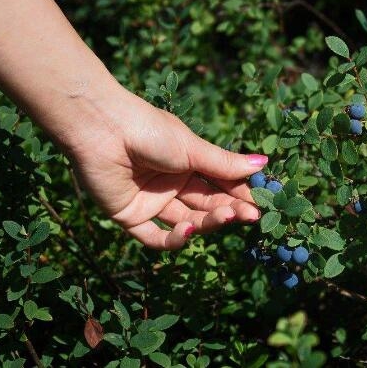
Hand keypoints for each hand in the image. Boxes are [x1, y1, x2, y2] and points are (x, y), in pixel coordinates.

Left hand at [67, 93, 265, 249]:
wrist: (102, 128)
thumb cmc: (150, 130)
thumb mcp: (193, 149)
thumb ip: (226, 164)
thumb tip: (264, 164)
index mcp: (187, 164)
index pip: (219, 186)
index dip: (240, 195)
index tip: (261, 204)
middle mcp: (171, 184)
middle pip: (205, 205)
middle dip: (228, 210)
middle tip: (250, 216)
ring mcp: (151, 201)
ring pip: (185, 221)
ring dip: (206, 223)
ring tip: (226, 217)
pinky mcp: (129, 216)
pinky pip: (153, 237)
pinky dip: (171, 239)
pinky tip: (187, 232)